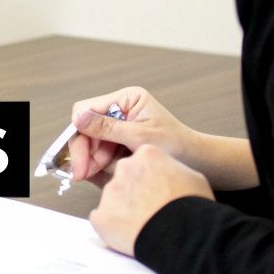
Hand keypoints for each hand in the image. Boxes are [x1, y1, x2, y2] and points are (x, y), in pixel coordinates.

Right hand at [66, 86, 199, 185]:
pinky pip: (101, 150)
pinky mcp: (121, 140)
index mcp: (127, 98)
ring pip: (92, 141)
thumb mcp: (140, 136)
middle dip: (85, 150)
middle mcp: (121, 108)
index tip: (78, 155)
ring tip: (94, 175)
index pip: (88, 109)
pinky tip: (102, 172)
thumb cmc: (176, 145)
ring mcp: (120, 124)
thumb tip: (79, 118)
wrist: (195, 161)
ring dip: (91, 159)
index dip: (79, 132)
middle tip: (81, 172)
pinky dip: (99, 162)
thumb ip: (108, 128)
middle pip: (87, 127)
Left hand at [89, 145, 212, 254]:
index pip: (139, 160)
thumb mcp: (192, 176)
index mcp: (147, 154)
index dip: (148, 177)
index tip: (155, 188)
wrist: (183, 236)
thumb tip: (169, 174)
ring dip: (123, 209)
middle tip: (148, 207)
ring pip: (112, 198)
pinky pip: (101, 219)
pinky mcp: (100, 216)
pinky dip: (112, 227)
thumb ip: (172, 169)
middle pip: (123, 177)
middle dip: (132, 191)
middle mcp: (124, 168)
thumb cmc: (192, 206)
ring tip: (143, 223)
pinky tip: (130, 234)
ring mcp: (110, 191)